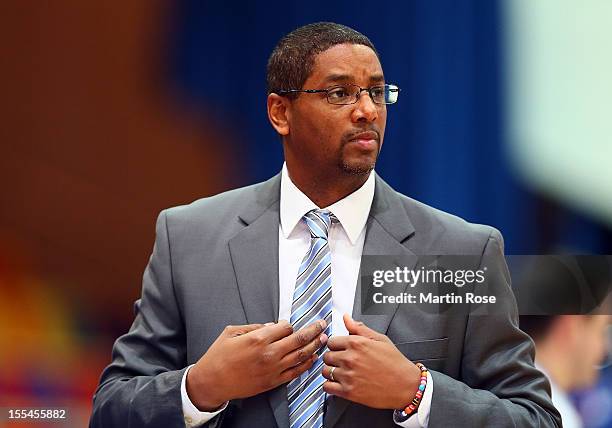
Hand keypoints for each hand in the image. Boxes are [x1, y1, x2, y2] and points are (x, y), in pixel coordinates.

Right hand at [187, 319, 327, 410]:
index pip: (285, 327)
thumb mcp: (231, 332)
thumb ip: (253, 327)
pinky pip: (295, 372)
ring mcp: (273, 369)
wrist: (212, 381)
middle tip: (322, 324)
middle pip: (299, 339)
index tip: (288, 325)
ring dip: (315, 346)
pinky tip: (313, 358)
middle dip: (313, 330)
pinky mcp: (273, 381)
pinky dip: (306, 365)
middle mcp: (269, 353)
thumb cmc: (219, 356)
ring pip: (301, 355)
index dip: (288, 324)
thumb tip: (270, 326)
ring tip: (324, 339)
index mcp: (258, 338)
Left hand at [322, 314, 420, 408]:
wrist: (406, 385)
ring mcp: (348, 376)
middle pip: (327, 356)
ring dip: (331, 371)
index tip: (341, 350)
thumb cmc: (395, 362)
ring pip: (325, 371)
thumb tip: (346, 318)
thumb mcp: (380, 339)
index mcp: (356, 343)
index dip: (336, 345)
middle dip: (333, 358)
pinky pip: (327, 387)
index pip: (331, 341)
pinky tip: (339, 383)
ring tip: (342, 372)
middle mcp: (350, 358)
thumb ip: (359, 328)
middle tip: (343, 361)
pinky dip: (330, 385)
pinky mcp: (348, 392)